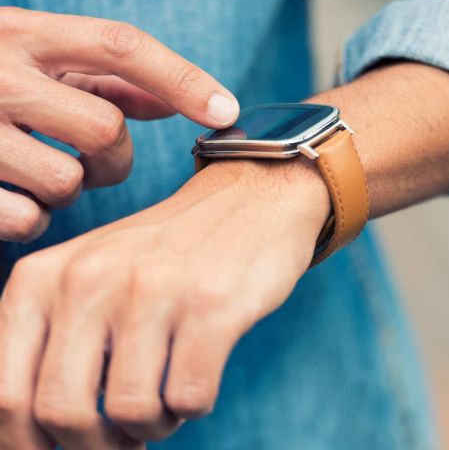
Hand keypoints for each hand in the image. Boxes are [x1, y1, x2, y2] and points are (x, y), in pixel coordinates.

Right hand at [0, 6, 238, 241]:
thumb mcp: (32, 59)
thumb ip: (99, 74)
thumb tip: (168, 99)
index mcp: (20, 33)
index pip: (120, 46)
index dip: (182, 78)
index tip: (227, 110)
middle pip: (106, 128)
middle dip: (113, 157)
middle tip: (92, 158)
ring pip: (67, 180)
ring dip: (68, 187)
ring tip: (39, 172)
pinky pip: (26, 219)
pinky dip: (32, 218)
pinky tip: (11, 196)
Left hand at [0, 158, 329, 448]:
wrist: (248, 201)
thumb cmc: (164, 256)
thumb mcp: (89, 277)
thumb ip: (50, 340)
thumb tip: (29, 432)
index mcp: (42, 278)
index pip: (5, 396)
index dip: (28, 446)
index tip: (61, 449)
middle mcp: (90, 279)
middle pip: (61, 414)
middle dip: (95, 446)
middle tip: (123, 441)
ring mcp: (154, 290)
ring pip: (131, 413)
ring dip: (152, 426)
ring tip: (166, 402)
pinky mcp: (212, 305)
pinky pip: (190, 398)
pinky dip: (193, 407)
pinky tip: (198, 378)